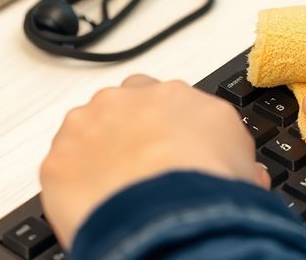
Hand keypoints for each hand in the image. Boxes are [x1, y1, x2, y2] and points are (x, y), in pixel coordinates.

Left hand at [40, 75, 267, 247]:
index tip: (168, 149)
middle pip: (121, 107)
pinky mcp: (58, 159)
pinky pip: (61, 168)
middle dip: (127, 132)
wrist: (170, 210)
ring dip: (96, 154)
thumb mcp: (245, 162)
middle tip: (140, 169)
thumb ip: (235, 154)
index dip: (166, 128)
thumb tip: (247, 172)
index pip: (166, 98)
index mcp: (176, 94)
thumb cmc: (208, 185)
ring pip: (85, 132)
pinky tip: (92, 204)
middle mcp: (129, 99)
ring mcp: (88, 125)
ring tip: (114, 190)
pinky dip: (72, 185)